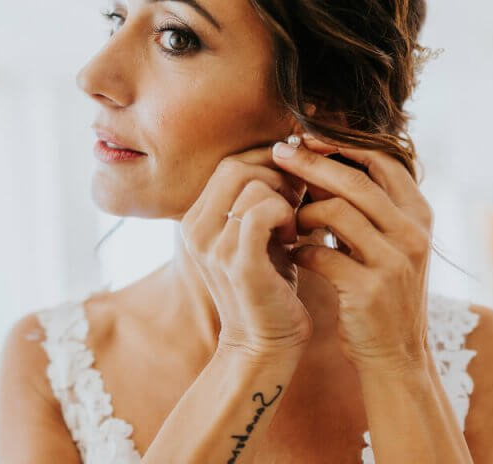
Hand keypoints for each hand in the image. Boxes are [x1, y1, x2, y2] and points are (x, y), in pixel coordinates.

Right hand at [180, 147, 311, 358]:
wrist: (264, 341)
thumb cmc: (268, 282)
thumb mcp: (256, 233)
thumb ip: (259, 197)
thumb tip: (290, 151)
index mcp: (195, 219)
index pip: (228, 163)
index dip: (267, 162)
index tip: (293, 180)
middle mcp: (194, 230)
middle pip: (235, 166)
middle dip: (276, 174)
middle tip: (297, 200)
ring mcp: (212, 247)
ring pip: (251, 185)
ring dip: (283, 198)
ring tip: (293, 224)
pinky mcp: (237, 264)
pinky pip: (261, 211)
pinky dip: (285, 215)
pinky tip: (293, 237)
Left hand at [272, 135, 431, 372]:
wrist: (393, 353)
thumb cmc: (377, 288)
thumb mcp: (380, 242)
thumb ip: (358, 205)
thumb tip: (312, 162)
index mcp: (417, 213)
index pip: (383, 160)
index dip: (342, 144)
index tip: (305, 137)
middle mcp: (412, 232)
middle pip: (355, 180)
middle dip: (311, 162)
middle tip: (278, 152)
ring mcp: (394, 261)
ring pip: (336, 211)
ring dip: (302, 212)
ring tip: (288, 221)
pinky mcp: (369, 289)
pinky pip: (320, 253)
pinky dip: (299, 249)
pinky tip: (290, 253)